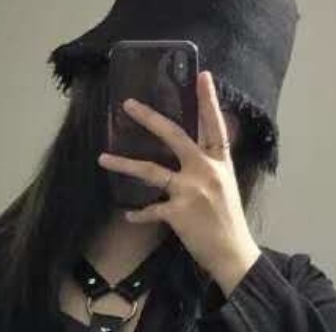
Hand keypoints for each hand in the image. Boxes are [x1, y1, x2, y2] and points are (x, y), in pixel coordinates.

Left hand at [97, 71, 260, 297]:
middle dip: (150, 118)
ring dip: (124, 163)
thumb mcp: (226, 185)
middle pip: (175, 136)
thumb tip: (193, 153)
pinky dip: (139, 214)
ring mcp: (190, 190)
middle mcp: (205, 170)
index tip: (203, 75)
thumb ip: (211, 166)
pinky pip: (150, 210)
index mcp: (219, 162)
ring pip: (151, 170)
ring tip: (103, 158)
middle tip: (128, 105)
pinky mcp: (178, 212)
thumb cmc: (228, 221)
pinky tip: (128, 215)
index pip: (215, 126)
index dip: (209, 101)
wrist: (232, 252)